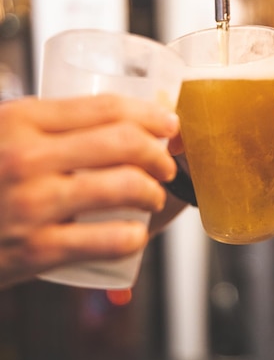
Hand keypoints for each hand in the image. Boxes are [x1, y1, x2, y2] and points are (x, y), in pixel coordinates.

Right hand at [0, 95, 178, 287]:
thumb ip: (39, 124)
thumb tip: (110, 118)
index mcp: (19, 120)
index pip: (105, 107)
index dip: (149, 114)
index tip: (168, 123)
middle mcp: (27, 158)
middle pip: (124, 144)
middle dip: (159, 152)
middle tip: (166, 162)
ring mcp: (32, 206)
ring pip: (125, 189)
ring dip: (154, 192)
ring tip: (153, 196)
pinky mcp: (34, 252)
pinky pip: (107, 241)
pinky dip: (133, 237)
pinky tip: (135, 234)